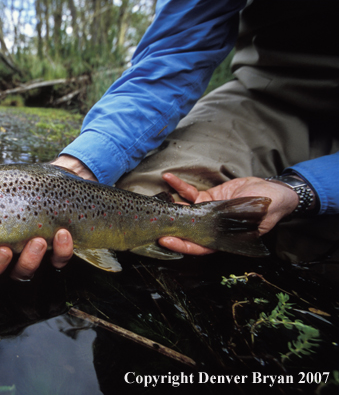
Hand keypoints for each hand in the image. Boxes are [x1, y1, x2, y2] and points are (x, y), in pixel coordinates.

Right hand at [0, 155, 92, 279]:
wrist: (52, 185)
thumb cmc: (21, 188)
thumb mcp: (4, 188)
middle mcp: (5, 255)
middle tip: (5, 250)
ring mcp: (29, 258)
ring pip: (24, 272)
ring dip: (30, 259)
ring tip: (38, 241)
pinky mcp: (55, 256)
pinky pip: (57, 261)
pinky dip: (61, 251)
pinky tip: (62, 234)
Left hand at [158, 173, 299, 254]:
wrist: (273, 191)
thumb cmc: (268, 208)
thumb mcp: (256, 218)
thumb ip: (239, 221)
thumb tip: (222, 223)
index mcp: (222, 238)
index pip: (198, 247)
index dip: (181, 245)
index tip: (166, 241)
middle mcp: (211, 228)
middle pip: (186, 231)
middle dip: (169, 228)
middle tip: (152, 223)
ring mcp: (207, 213)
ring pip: (184, 212)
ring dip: (170, 206)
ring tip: (157, 201)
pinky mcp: (207, 199)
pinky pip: (190, 194)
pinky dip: (179, 186)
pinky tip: (169, 178)